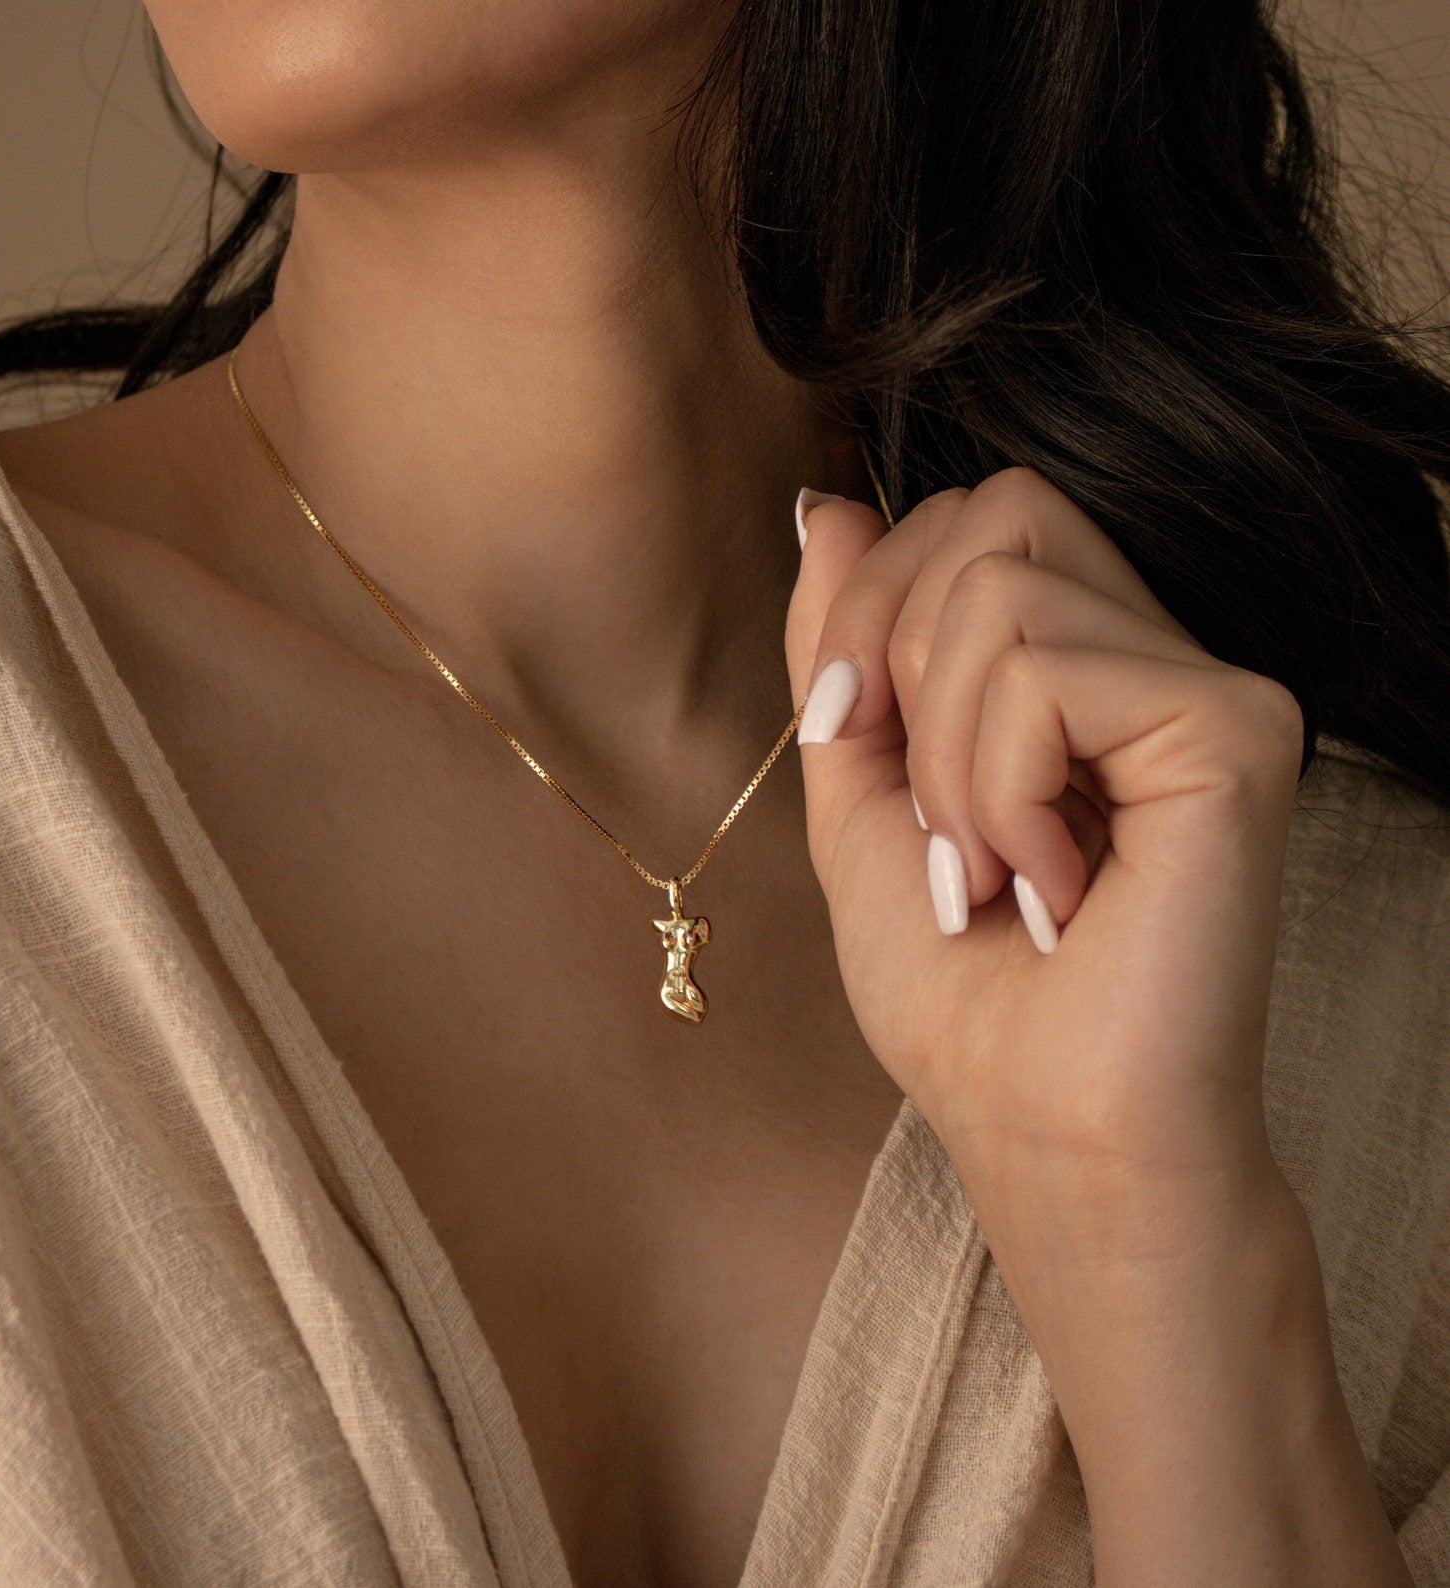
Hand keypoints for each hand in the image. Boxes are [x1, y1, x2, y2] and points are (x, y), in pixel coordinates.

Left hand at [788, 468, 1415, 1584]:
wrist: (1041, 1126)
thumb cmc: (961, 988)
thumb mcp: (860, 795)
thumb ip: (846, 648)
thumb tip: (826, 503)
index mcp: (1078, 660)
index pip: (969, 516)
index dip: (873, 610)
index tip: (857, 742)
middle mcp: (1157, 651)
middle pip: (990, 512)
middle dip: (898, 663)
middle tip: (937, 822)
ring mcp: (1207, 684)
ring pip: (999, 588)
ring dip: (946, 758)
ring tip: (993, 868)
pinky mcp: (1236, 730)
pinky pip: (1046, 672)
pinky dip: (998, 789)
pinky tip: (1054, 885)